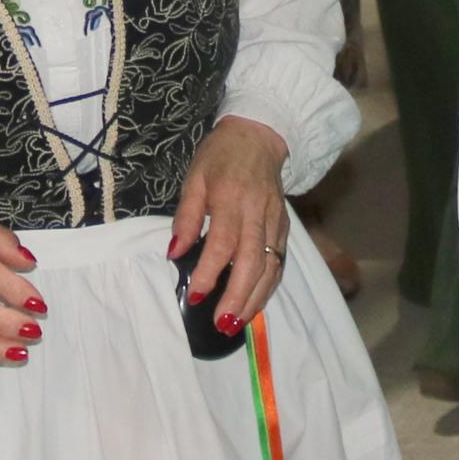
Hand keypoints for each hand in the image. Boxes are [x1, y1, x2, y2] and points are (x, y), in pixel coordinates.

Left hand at [169, 115, 290, 332]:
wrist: (259, 135)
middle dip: (238, 297)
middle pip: (252, 262)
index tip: (195, 296)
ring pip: (270, 268)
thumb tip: (174, 252)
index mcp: (231, 199)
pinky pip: (279, 263)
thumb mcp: (194, 178)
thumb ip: (186, 217)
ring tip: (237, 323)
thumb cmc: (220, 157)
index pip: (223, 243)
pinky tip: (254, 304)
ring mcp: (275, 222)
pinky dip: (268, 287)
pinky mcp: (284, 227)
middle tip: (222, 323)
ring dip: (255, 299)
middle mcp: (258, 214)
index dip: (209, 272)